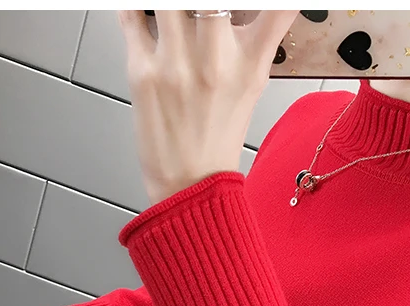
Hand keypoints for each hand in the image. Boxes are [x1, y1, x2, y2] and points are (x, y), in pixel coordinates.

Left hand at [118, 9, 298, 204]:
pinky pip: (131, 13)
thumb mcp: (252, 84)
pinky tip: (142, 10)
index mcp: (250, 62)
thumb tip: (269, 5)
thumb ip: (261, 35)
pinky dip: (134, 6)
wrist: (189, 183)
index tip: (256, 0)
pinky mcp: (142, 69)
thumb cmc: (218, 135)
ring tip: (176, 8)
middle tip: (202, 2)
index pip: (277, 6)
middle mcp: (216, 58)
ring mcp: (176, 61)